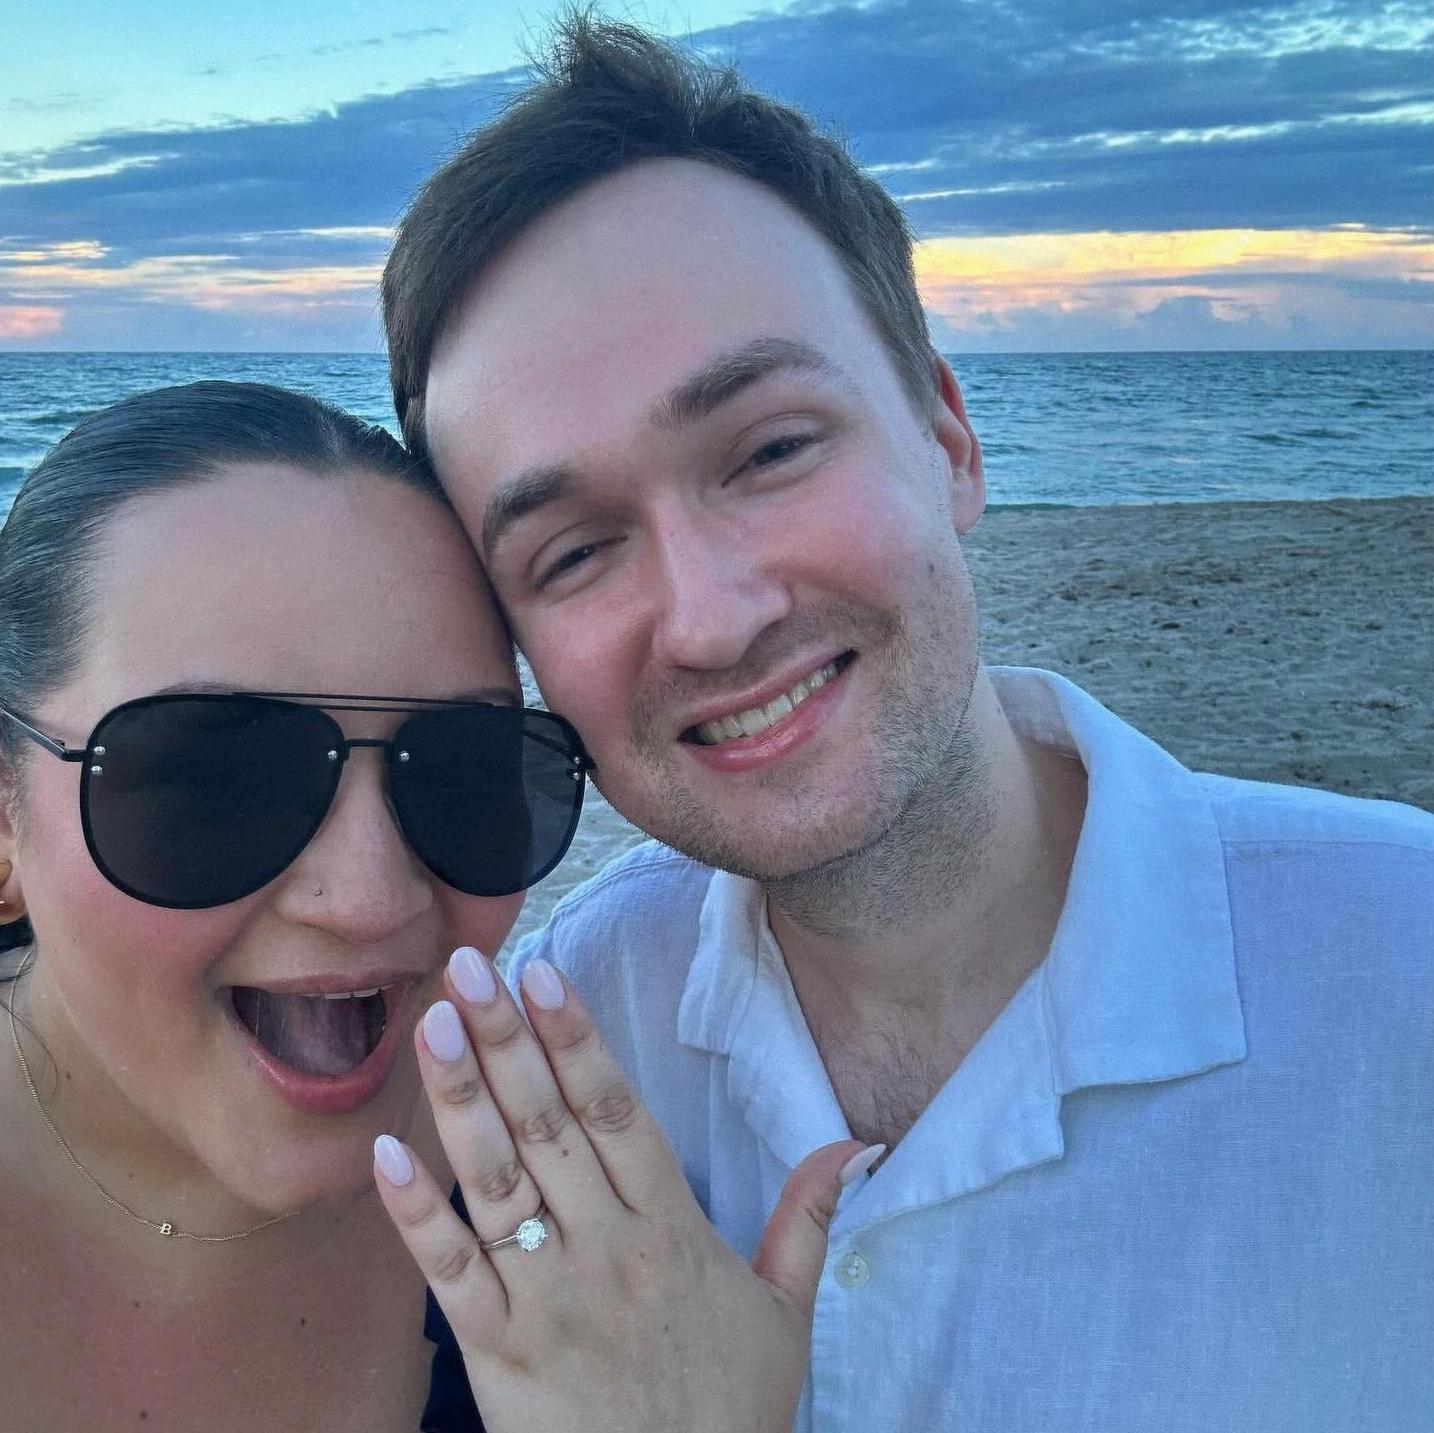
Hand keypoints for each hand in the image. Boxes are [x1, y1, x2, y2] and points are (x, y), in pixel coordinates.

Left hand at [373, 946, 874, 1432]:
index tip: (544, 973)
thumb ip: (808, 1216)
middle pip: (551, 1127)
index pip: (618, 1112)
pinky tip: (386, 1151)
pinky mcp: (496, 1356)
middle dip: (508, 1041)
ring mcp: (546, 1301)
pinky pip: (450, 1275)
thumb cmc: (729, 1411)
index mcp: (672, 1231)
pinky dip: (416, 1214)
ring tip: (435, 1025)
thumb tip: (854, 1142)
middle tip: (471, 967)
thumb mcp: (786, 1311)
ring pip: (497, 1182)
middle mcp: (606, 1252)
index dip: (578, 1038)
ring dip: (461, 1100)